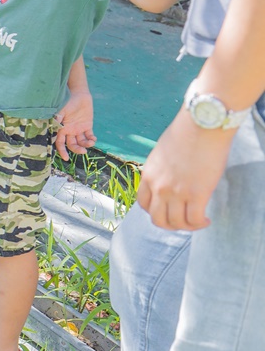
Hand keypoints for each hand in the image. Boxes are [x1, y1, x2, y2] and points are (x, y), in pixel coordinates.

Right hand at [53, 91, 96, 158]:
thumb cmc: (67, 101)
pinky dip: (92, 139)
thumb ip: (58, 118)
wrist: (79, 94)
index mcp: (61, 129)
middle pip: (72, 145)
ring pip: (81, 142)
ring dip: (86, 144)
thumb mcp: (61, 110)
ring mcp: (78, 129)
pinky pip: (89, 136)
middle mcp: (69, 131)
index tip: (66, 158)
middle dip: (77, 149)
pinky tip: (94, 139)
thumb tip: (54, 125)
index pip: (60, 143)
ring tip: (91, 142)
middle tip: (83, 151)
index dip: (62, 151)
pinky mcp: (87, 126)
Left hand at [137, 109, 234, 229]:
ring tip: (198, 221)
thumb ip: (162, 169)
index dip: (155, 212)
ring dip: (187, 226)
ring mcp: (176, 192)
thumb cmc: (186, 133)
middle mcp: (158, 186)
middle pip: (157, 219)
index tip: (169, 210)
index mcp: (148, 175)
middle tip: (184, 221)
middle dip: (170, 224)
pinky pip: (194, 219)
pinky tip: (206, 219)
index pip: (143, 204)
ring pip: (175, 223)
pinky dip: (200, 223)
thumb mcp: (162, 152)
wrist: (201, 124)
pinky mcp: (196, 194)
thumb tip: (172, 177)